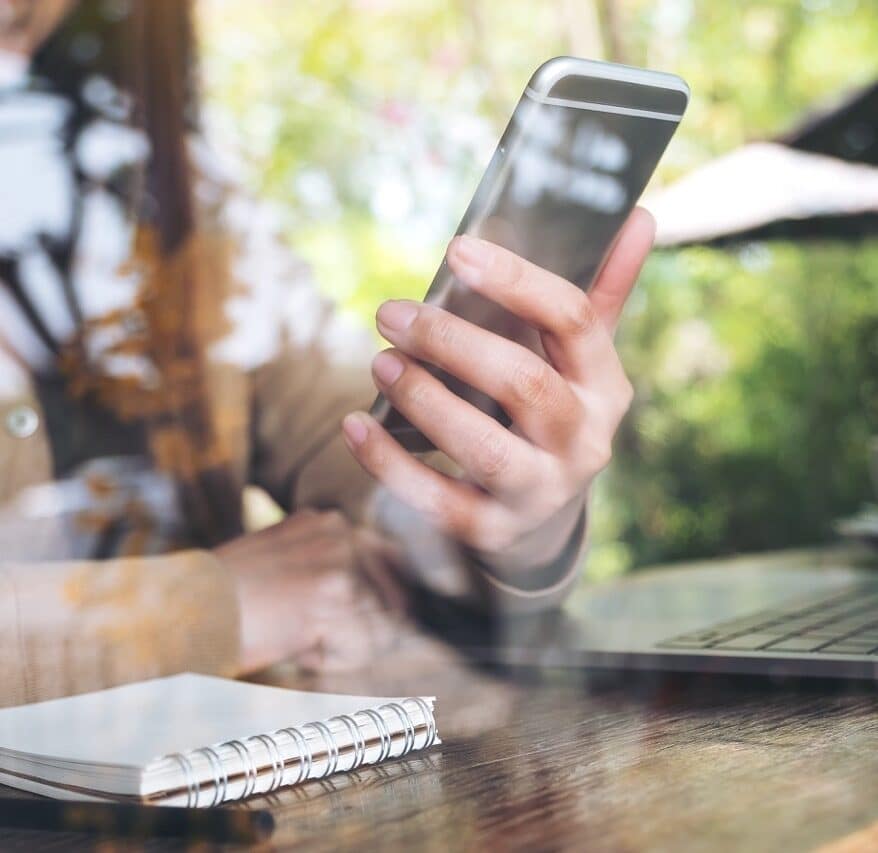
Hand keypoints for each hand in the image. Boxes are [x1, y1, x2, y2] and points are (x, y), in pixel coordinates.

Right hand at [215, 510, 408, 672]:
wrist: (183, 609)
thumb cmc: (227, 597)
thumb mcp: (285, 563)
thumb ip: (328, 567)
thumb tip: (382, 599)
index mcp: (329, 521)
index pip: (388, 568)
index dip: (365, 607)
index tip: (327, 620)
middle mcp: (341, 532)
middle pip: (391, 597)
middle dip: (359, 627)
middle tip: (307, 631)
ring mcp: (341, 560)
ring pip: (379, 625)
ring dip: (341, 643)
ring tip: (295, 635)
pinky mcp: (336, 595)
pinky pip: (362, 646)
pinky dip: (330, 659)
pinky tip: (293, 647)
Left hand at [341, 208, 654, 574]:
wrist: (541, 518)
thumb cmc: (552, 416)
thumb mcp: (583, 363)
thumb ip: (603, 293)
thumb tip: (638, 215)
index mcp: (606, 388)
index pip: (574, 321)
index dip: (517, 281)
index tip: (458, 250)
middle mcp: (583, 443)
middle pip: (524, 383)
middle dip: (451, 343)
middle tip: (391, 314)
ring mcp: (540, 493)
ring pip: (482, 446)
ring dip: (423, 399)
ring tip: (380, 362)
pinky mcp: (492, 531)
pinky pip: (437, 502)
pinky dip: (389, 464)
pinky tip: (355, 426)